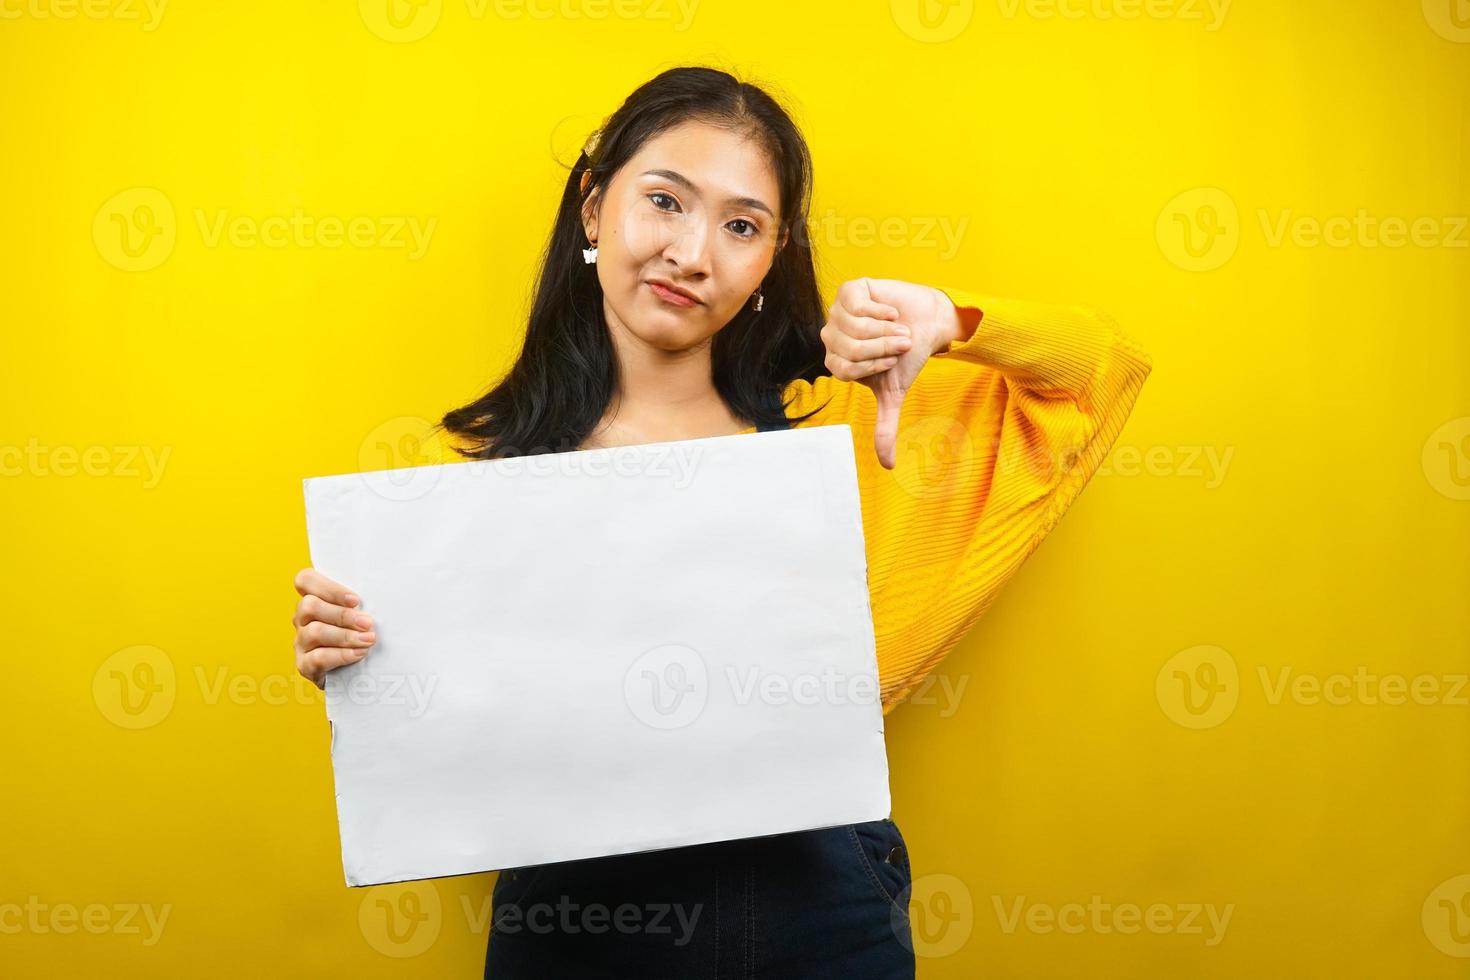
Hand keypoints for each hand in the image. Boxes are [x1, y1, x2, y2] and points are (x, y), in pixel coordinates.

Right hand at [292, 568, 375, 689]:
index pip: (305, 580)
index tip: (355, 600)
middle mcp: (302, 618)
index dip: (328, 587)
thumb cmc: (362, 635)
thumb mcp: (361, 615)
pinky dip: (341, 655)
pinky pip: (318, 657)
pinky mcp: (304, 665)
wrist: (356, 675)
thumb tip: (385, 594)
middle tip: (367, 623)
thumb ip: (362, 604)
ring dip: (345, 636)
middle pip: (309, 606)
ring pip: (314, 631)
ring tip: (368, 640)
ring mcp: (301, 642)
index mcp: (314, 599)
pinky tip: (358, 654)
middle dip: (342, 615)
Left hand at [819, 277, 959, 468]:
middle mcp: (831, 336)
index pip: (843, 369)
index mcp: (836, 361)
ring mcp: (837, 312)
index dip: (873, 365)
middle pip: (849, 348)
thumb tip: (888, 466)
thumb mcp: (894, 393)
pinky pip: (859, 305)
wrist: (927, 323)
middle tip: (900, 343)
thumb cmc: (906, 357)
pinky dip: (882, 310)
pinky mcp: (850, 290)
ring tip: (898, 328)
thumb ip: (885, 426)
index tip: (891, 361)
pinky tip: (890, 311)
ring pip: (854, 327)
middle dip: (882, 347)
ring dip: (885, 330)